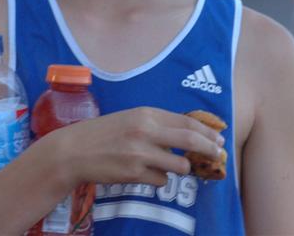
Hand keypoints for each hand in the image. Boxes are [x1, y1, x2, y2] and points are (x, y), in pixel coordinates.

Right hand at [46, 107, 225, 187]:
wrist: (74, 151)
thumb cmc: (104, 133)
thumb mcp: (131, 119)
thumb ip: (157, 124)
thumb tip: (188, 133)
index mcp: (146, 113)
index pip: (187, 122)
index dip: (207, 131)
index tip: (219, 137)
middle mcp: (146, 131)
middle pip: (191, 141)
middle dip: (210, 149)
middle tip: (219, 154)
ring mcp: (141, 153)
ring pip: (179, 166)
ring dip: (181, 169)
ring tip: (172, 167)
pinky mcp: (134, 173)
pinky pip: (161, 180)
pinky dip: (159, 179)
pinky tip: (145, 173)